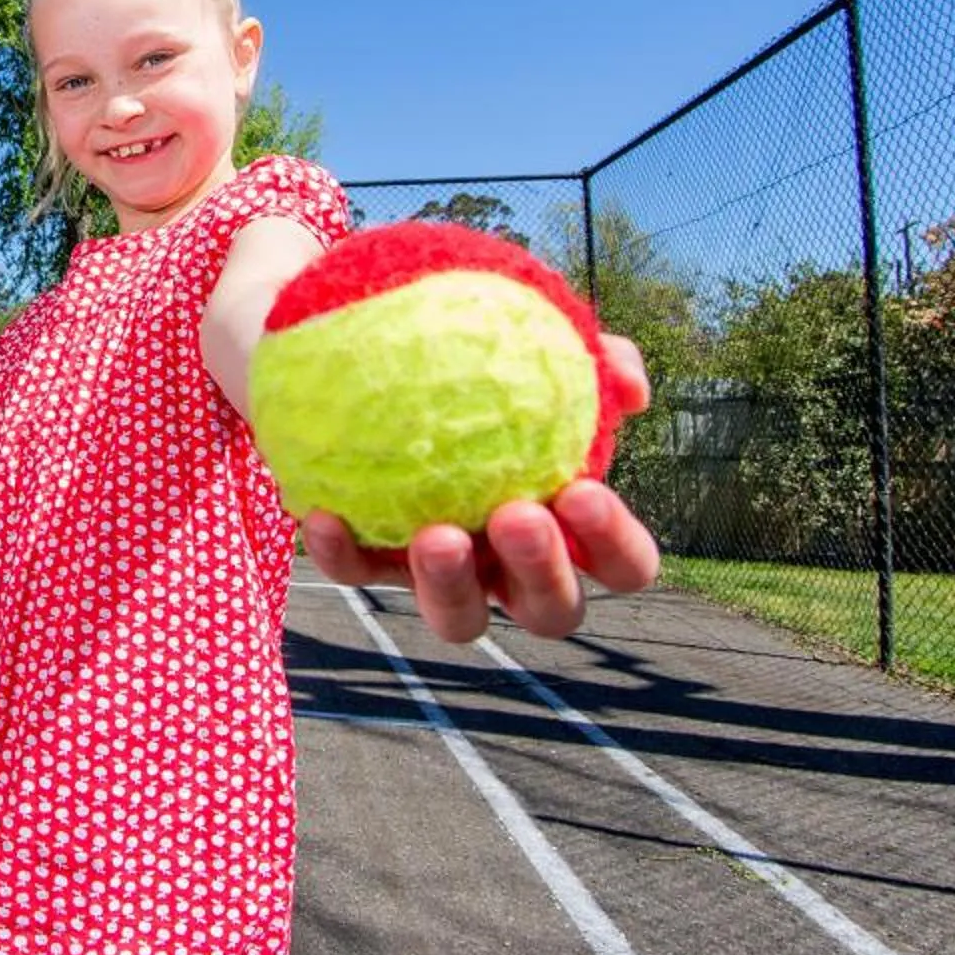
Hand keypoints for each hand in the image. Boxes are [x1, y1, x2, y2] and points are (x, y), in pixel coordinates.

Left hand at [303, 332, 661, 641]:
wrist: (365, 336)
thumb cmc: (478, 345)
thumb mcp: (531, 334)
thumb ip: (589, 356)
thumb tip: (629, 387)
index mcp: (568, 524)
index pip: (621, 561)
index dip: (612, 544)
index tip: (580, 489)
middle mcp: (511, 564)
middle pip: (551, 609)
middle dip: (541, 573)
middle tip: (515, 515)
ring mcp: (442, 575)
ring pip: (459, 620)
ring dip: (452, 587)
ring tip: (435, 536)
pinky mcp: (369, 564)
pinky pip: (355, 572)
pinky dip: (343, 552)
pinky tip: (324, 515)